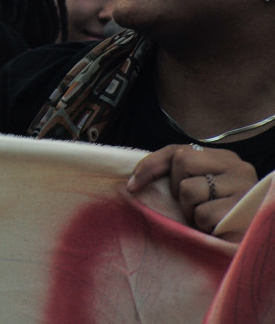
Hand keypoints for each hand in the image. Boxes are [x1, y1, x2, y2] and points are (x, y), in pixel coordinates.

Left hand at [128, 143, 257, 237]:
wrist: (256, 239)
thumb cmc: (220, 214)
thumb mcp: (198, 189)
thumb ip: (176, 176)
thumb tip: (131, 184)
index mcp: (224, 157)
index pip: (176, 151)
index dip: (150, 166)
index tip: (132, 186)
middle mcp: (237, 166)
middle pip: (182, 162)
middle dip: (178, 189)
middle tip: (193, 205)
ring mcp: (243, 185)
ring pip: (189, 189)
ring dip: (191, 210)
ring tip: (207, 217)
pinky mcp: (244, 208)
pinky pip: (203, 213)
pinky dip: (204, 225)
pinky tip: (217, 227)